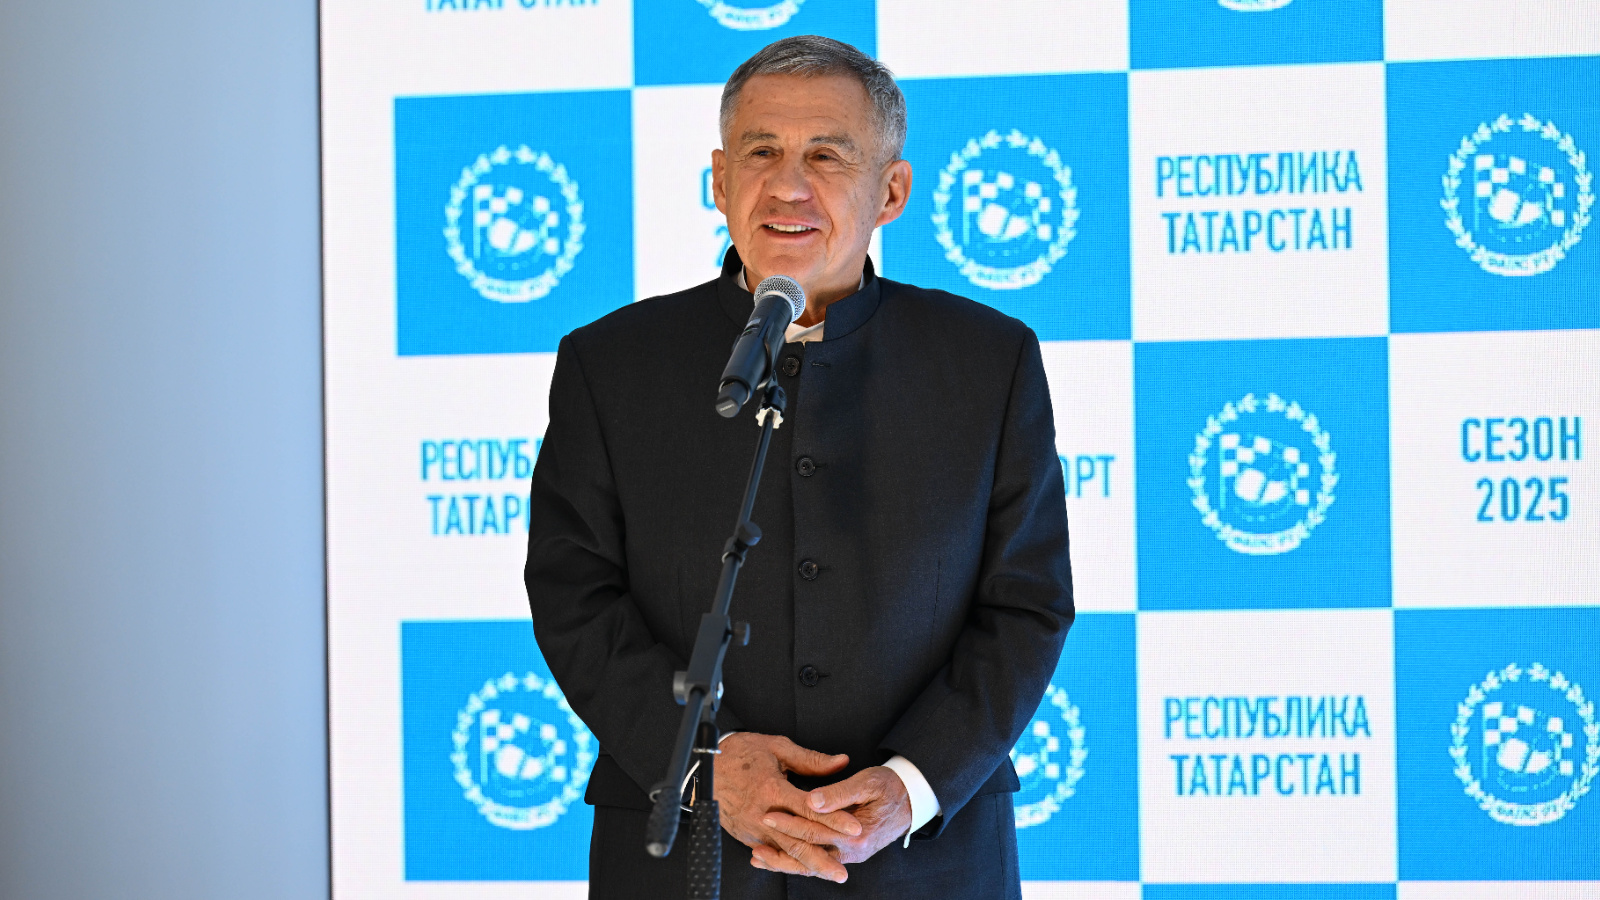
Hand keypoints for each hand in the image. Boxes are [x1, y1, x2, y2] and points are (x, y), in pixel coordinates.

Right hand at [713, 732, 862, 882]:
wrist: (706, 767)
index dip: (834, 819)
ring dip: (808, 864)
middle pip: (797, 841)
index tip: (854, 828)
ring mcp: (753, 828)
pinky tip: (804, 869)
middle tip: (843, 871)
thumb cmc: (741, 753)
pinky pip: (771, 851)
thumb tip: (841, 762)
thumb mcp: (777, 747)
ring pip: (785, 852)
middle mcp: (763, 814)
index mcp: (772, 789)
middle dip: (823, 857)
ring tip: (830, 873)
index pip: (809, 809)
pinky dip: (788, 862)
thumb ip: (811, 760)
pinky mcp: (746, 836)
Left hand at [752, 765, 911, 880]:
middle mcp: (853, 852)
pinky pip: (818, 861)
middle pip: (810, 857)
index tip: (768, 815)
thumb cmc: (890, 787)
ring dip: (785, 862)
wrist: (913, 800)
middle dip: (780, 851)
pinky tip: (777, 857)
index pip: (816, 832)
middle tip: (754, 844)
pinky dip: (796, 861)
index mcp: (857, 834)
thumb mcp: (868, 782)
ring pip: (811, 865)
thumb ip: (839, 792)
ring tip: (758, 857)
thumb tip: (812, 800)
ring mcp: (850, 856)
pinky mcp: (846, 854)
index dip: (791, 823)